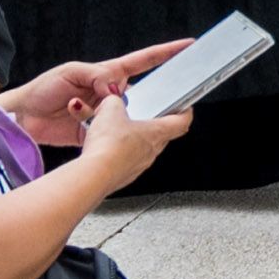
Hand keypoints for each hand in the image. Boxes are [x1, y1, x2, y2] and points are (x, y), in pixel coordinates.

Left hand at [3, 40, 182, 145]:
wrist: (20, 118)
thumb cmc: (42, 88)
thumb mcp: (70, 72)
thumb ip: (97, 76)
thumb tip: (116, 88)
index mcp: (108, 73)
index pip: (143, 60)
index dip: (166, 53)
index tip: (188, 46)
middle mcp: (109, 93)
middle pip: (138, 92)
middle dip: (141, 97)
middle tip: (131, 101)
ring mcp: (102, 113)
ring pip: (122, 115)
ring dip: (108, 116)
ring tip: (81, 111)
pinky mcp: (93, 133)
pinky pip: (106, 133)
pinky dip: (97, 132)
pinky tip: (82, 126)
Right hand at [75, 72, 196, 186]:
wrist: (93, 177)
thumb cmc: (107, 147)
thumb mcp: (110, 110)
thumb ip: (115, 101)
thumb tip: (113, 101)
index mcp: (157, 133)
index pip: (183, 121)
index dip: (185, 111)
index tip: (185, 105)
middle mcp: (152, 151)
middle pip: (162, 134)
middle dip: (153, 123)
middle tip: (143, 114)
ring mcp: (139, 166)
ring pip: (142, 148)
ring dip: (134, 139)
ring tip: (117, 130)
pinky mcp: (124, 176)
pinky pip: (126, 161)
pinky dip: (119, 153)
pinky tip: (105, 147)